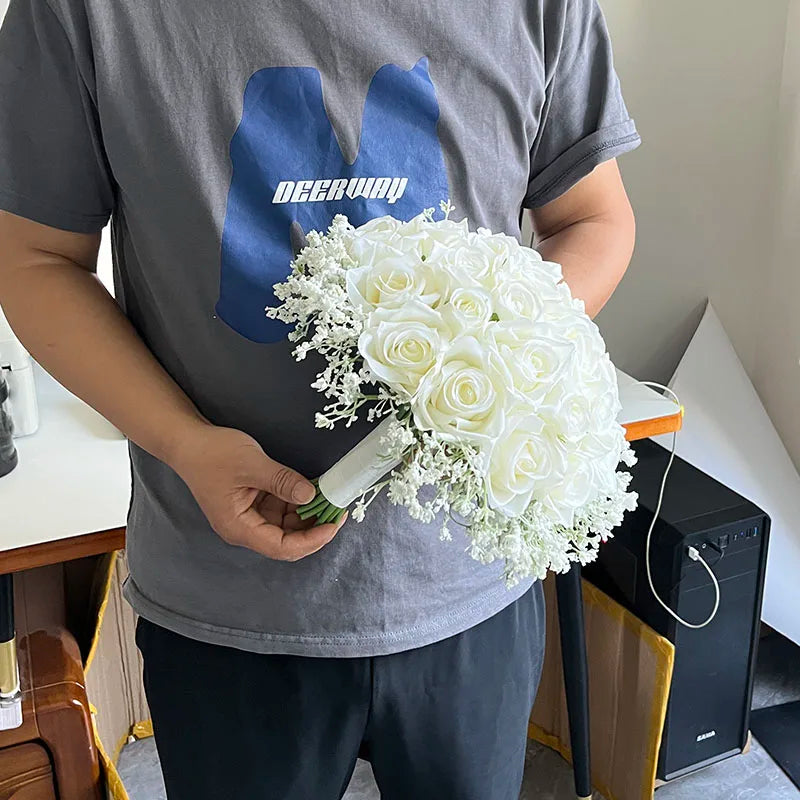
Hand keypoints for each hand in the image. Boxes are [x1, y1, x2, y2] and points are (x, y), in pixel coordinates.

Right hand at [170, 422, 345, 560]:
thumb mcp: (252, 464)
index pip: (282, 547)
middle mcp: (244, 528)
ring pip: (286, 525)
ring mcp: (249, 517)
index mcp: (239, 528)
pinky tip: (313, 489)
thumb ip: (283, 481)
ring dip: (308, 514)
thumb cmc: (213, 453)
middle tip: (338, 509)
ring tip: (329, 497)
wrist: (188, 440)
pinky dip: (297, 502)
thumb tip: (311, 495)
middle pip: (287, 540)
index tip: (334, 524)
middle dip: (314, 527)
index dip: (312, 540)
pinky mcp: (253, 504)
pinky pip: (281, 510)